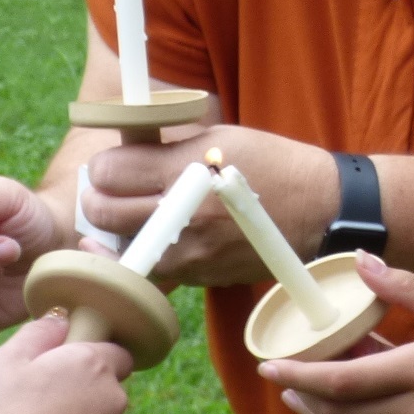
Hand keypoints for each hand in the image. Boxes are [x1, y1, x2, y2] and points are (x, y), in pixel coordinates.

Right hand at [0, 313, 131, 413]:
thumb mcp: (6, 362)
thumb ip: (39, 333)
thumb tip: (60, 320)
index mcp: (93, 363)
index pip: (115, 351)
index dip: (90, 357)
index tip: (61, 369)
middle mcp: (114, 397)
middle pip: (107, 387)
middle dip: (82, 391)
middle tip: (41, 403)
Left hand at [81, 125, 337, 286]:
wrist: (316, 210)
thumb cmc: (268, 163)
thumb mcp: (217, 137)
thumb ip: (164, 147)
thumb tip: (119, 153)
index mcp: (185, 169)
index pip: (108, 171)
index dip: (103, 167)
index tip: (111, 165)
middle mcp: (182, 213)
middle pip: (103, 212)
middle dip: (97, 200)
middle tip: (107, 192)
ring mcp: (189, 250)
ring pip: (122, 247)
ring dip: (118, 232)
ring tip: (133, 216)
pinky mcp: (199, 276)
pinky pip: (153, 267)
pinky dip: (148, 253)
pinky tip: (161, 237)